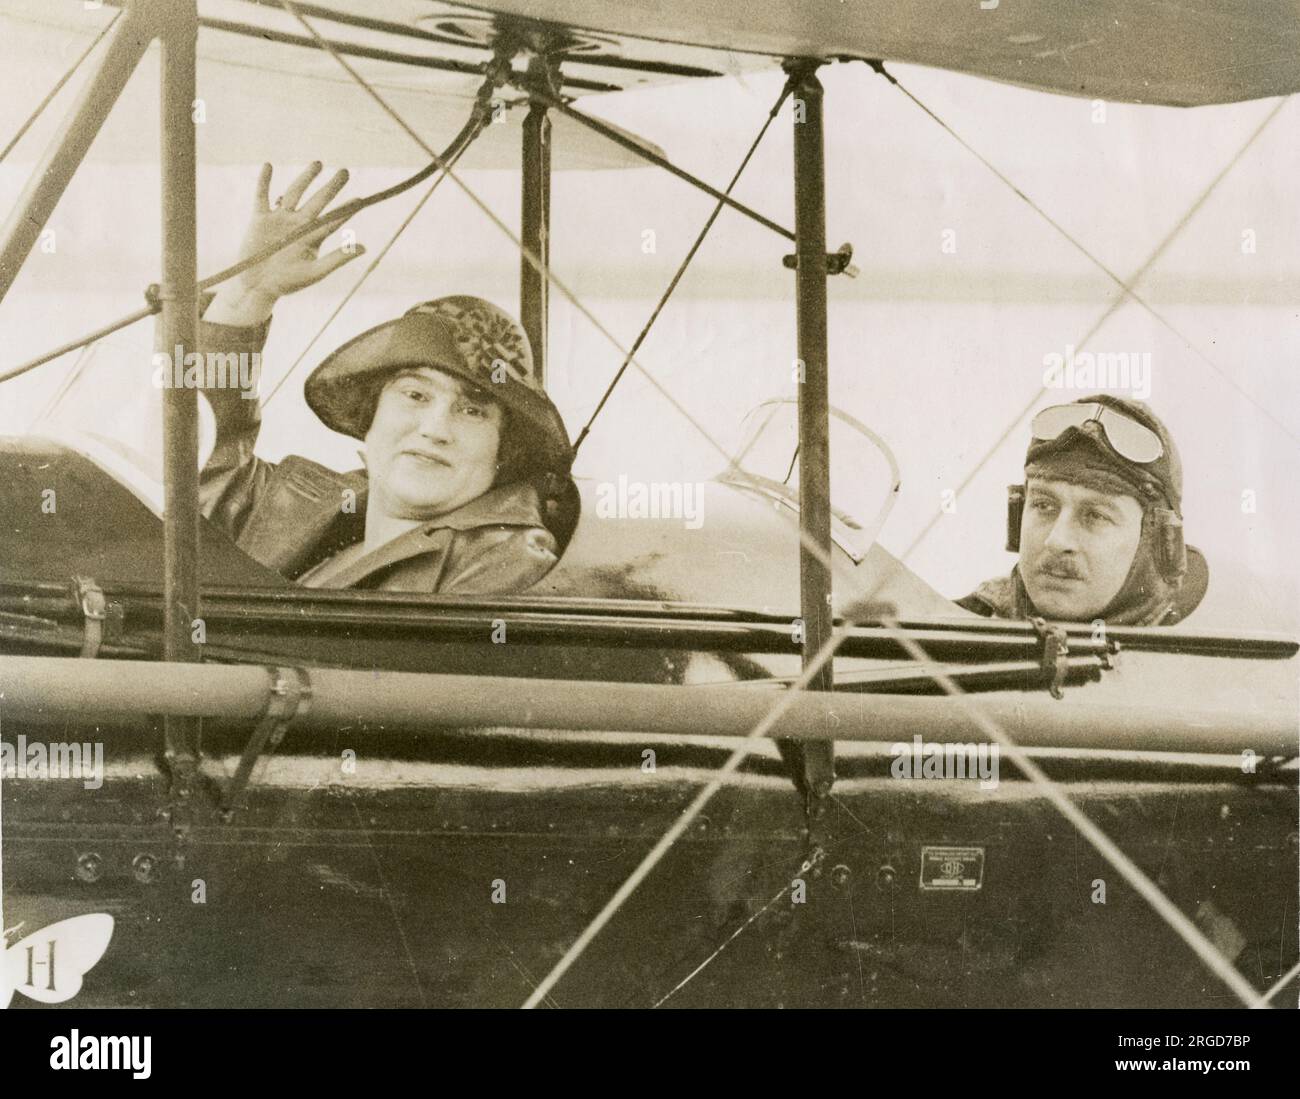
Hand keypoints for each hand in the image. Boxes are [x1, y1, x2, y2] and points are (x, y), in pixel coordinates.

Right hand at [205, 161, 364, 325]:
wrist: (257, 287)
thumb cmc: (288, 283)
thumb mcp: (315, 272)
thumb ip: (338, 259)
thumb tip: (364, 248)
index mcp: (314, 237)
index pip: (334, 220)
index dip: (348, 209)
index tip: (361, 200)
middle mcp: (299, 225)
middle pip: (318, 201)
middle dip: (332, 187)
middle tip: (346, 172)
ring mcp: (280, 219)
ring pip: (294, 193)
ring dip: (305, 178)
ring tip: (318, 163)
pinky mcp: (260, 219)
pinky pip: (262, 196)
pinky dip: (263, 181)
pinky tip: (269, 166)